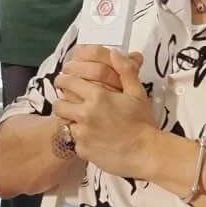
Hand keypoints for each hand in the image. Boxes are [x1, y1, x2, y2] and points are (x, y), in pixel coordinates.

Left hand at [53, 49, 155, 178]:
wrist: (146, 153)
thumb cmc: (142, 122)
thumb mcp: (137, 93)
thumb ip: (125, 70)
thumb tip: (114, 52)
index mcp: (97, 96)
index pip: (68, 82)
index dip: (64, 80)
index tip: (64, 81)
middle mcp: (85, 114)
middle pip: (58, 104)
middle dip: (62, 102)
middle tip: (70, 102)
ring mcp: (82, 134)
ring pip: (63, 123)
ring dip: (69, 120)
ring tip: (80, 121)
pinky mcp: (83, 150)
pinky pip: (73, 142)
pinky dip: (79, 139)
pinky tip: (91, 137)